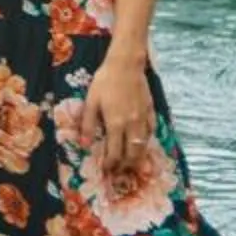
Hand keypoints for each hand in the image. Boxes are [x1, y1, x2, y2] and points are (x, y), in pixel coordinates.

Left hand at [86, 55, 153, 173]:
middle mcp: (132, 125)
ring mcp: (144, 119)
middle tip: (120, 172)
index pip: (115, 153)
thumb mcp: (91, 102)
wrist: (126, 64)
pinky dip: (146, 142)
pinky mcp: (151, 111)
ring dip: (138, 158)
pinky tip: (142, 144)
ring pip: (144, 146)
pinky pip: (151, 132)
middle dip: (126, 166)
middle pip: (132, 154)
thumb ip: (88, 124)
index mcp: (116, 124)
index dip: (111, 165)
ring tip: (131, 165)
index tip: (107, 170)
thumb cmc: (105, 81)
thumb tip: (85, 145)